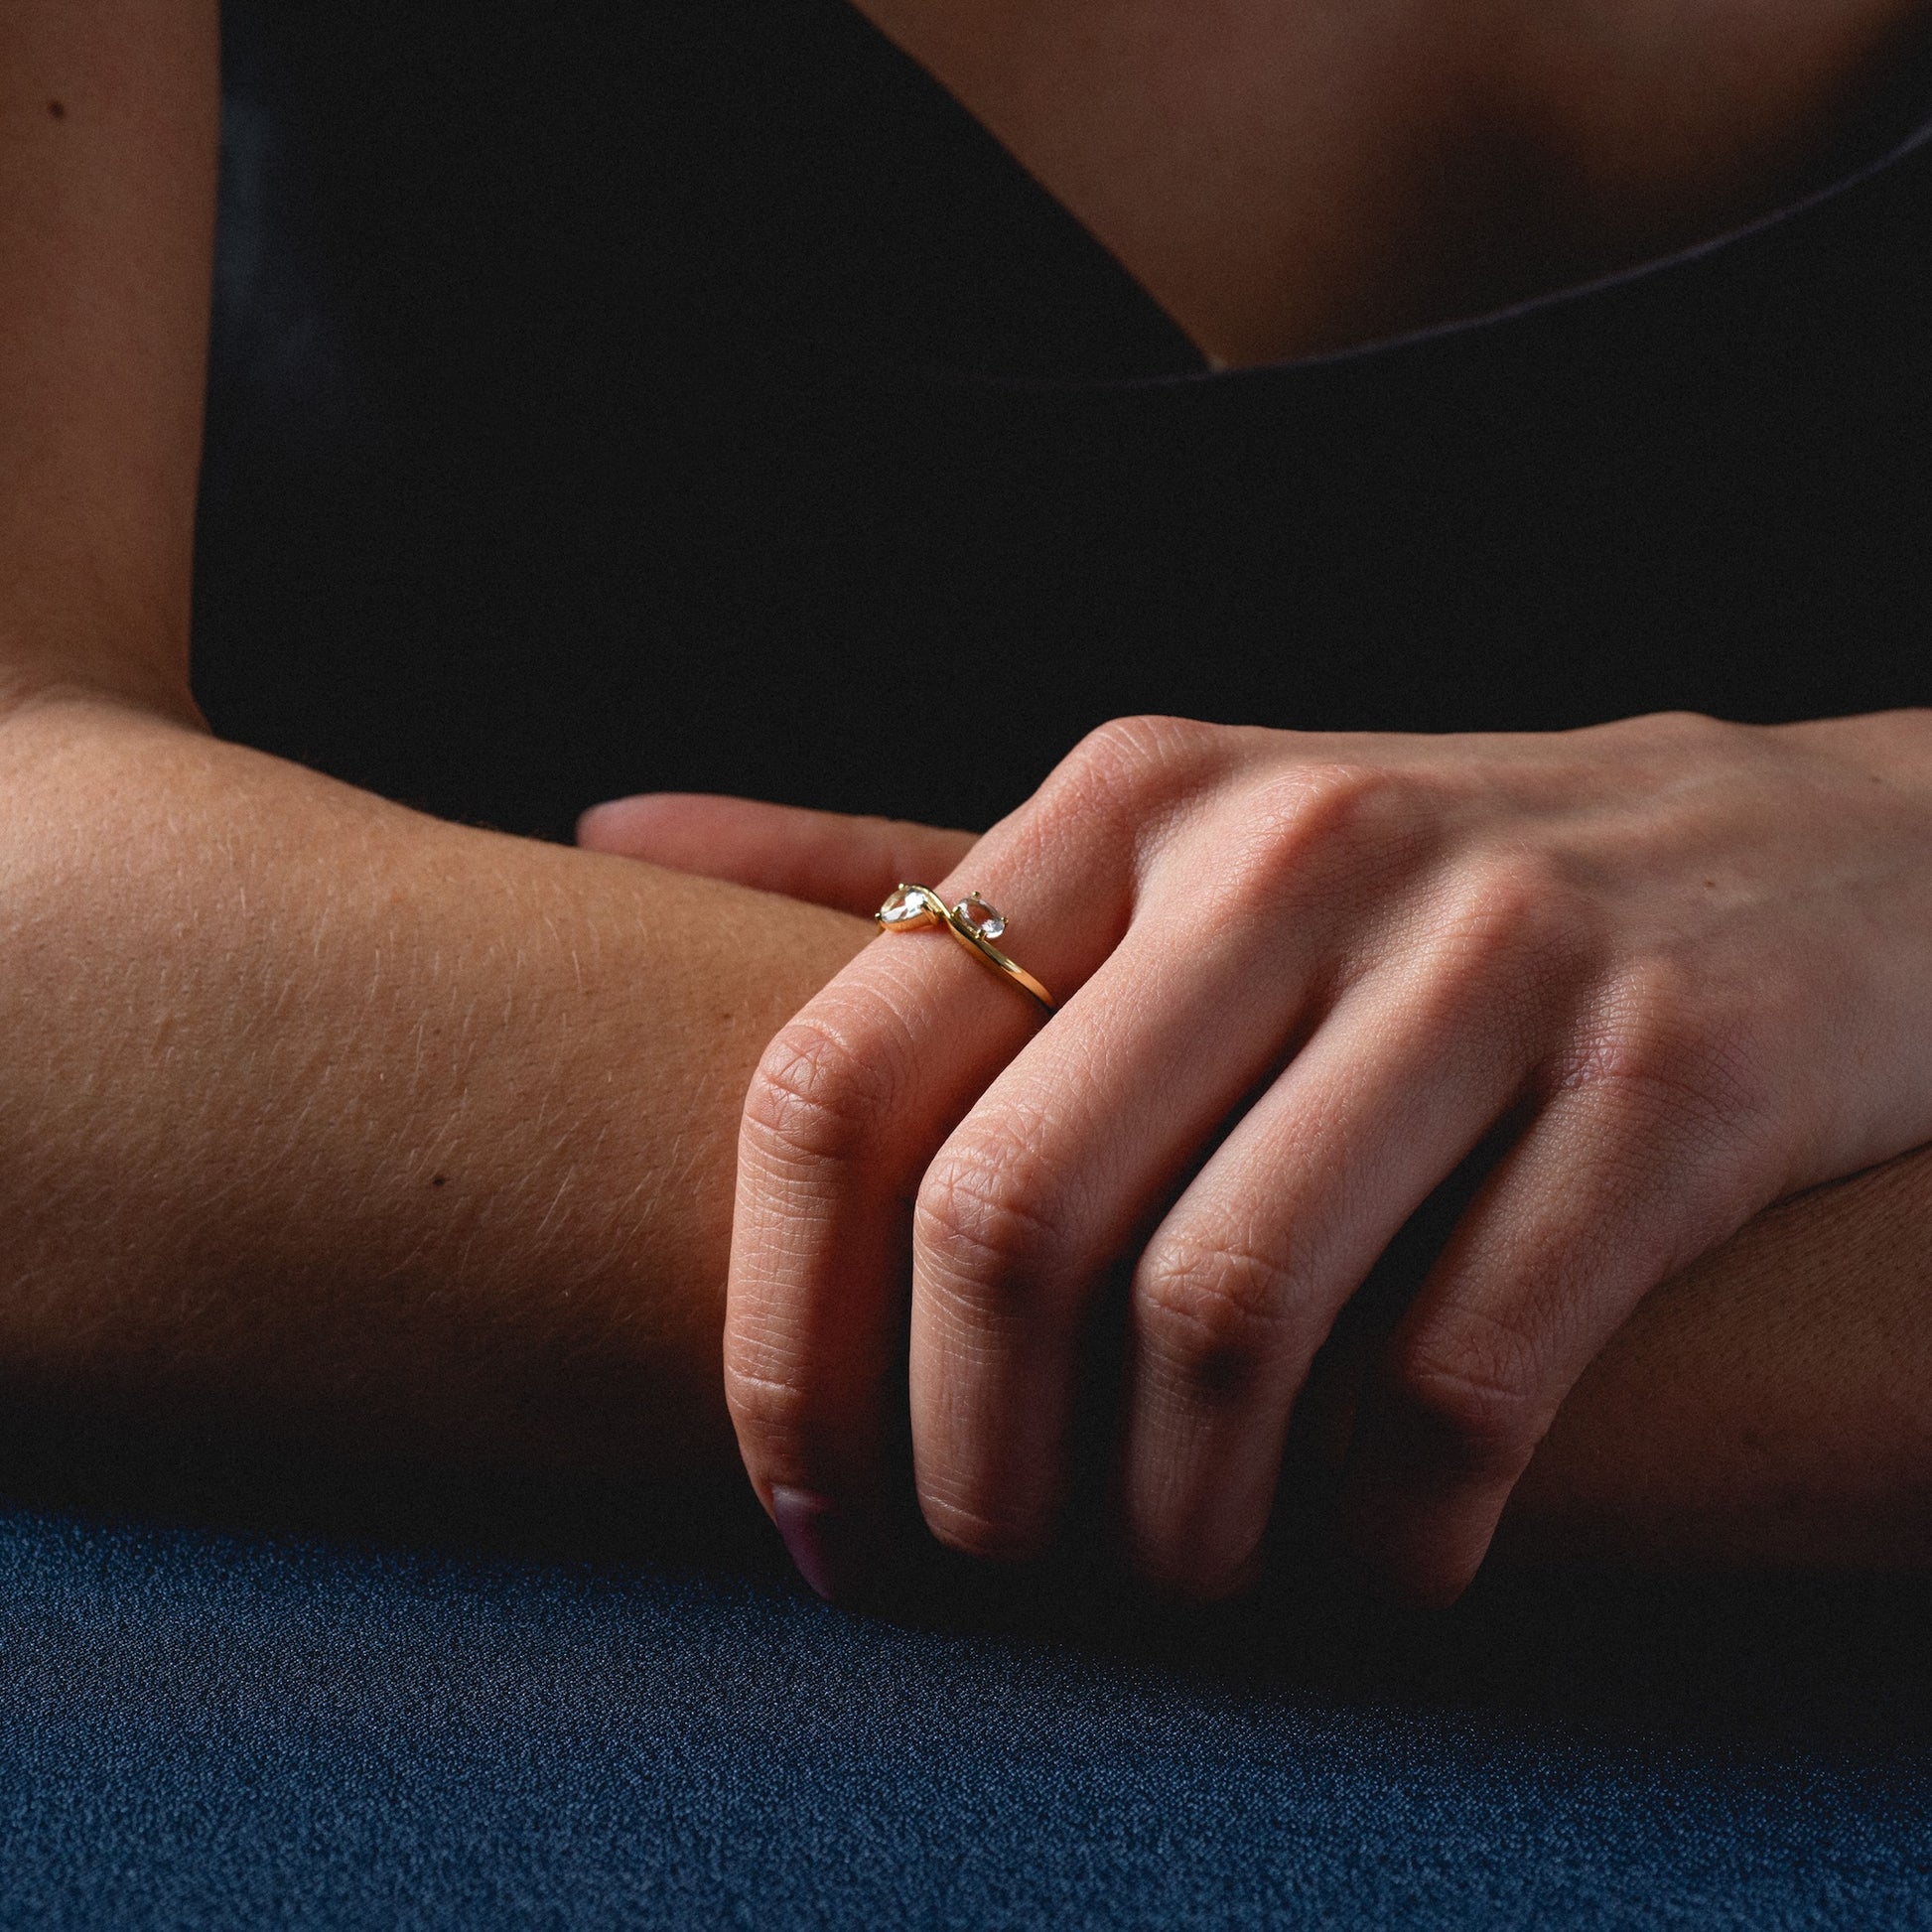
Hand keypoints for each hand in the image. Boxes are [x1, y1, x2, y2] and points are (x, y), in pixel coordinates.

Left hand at [582, 711, 1931, 1603]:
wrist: (1798, 855)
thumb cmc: (1409, 884)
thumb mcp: (1153, 833)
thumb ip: (891, 860)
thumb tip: (606, 839)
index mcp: (1123, 797)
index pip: (836, 1079)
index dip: (773, 1336)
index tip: (798, 1501)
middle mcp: (1288, 851)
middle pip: (1005, 1220)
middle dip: (962, 1465)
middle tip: (991, 1563)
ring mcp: (1490, 955)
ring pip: (1225, 1313)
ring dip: (1173, 1524)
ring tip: (1186, 1573)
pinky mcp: (1669, 1080)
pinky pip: (1462, 1377)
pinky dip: (1393, 1533)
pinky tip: (1384, 1560)